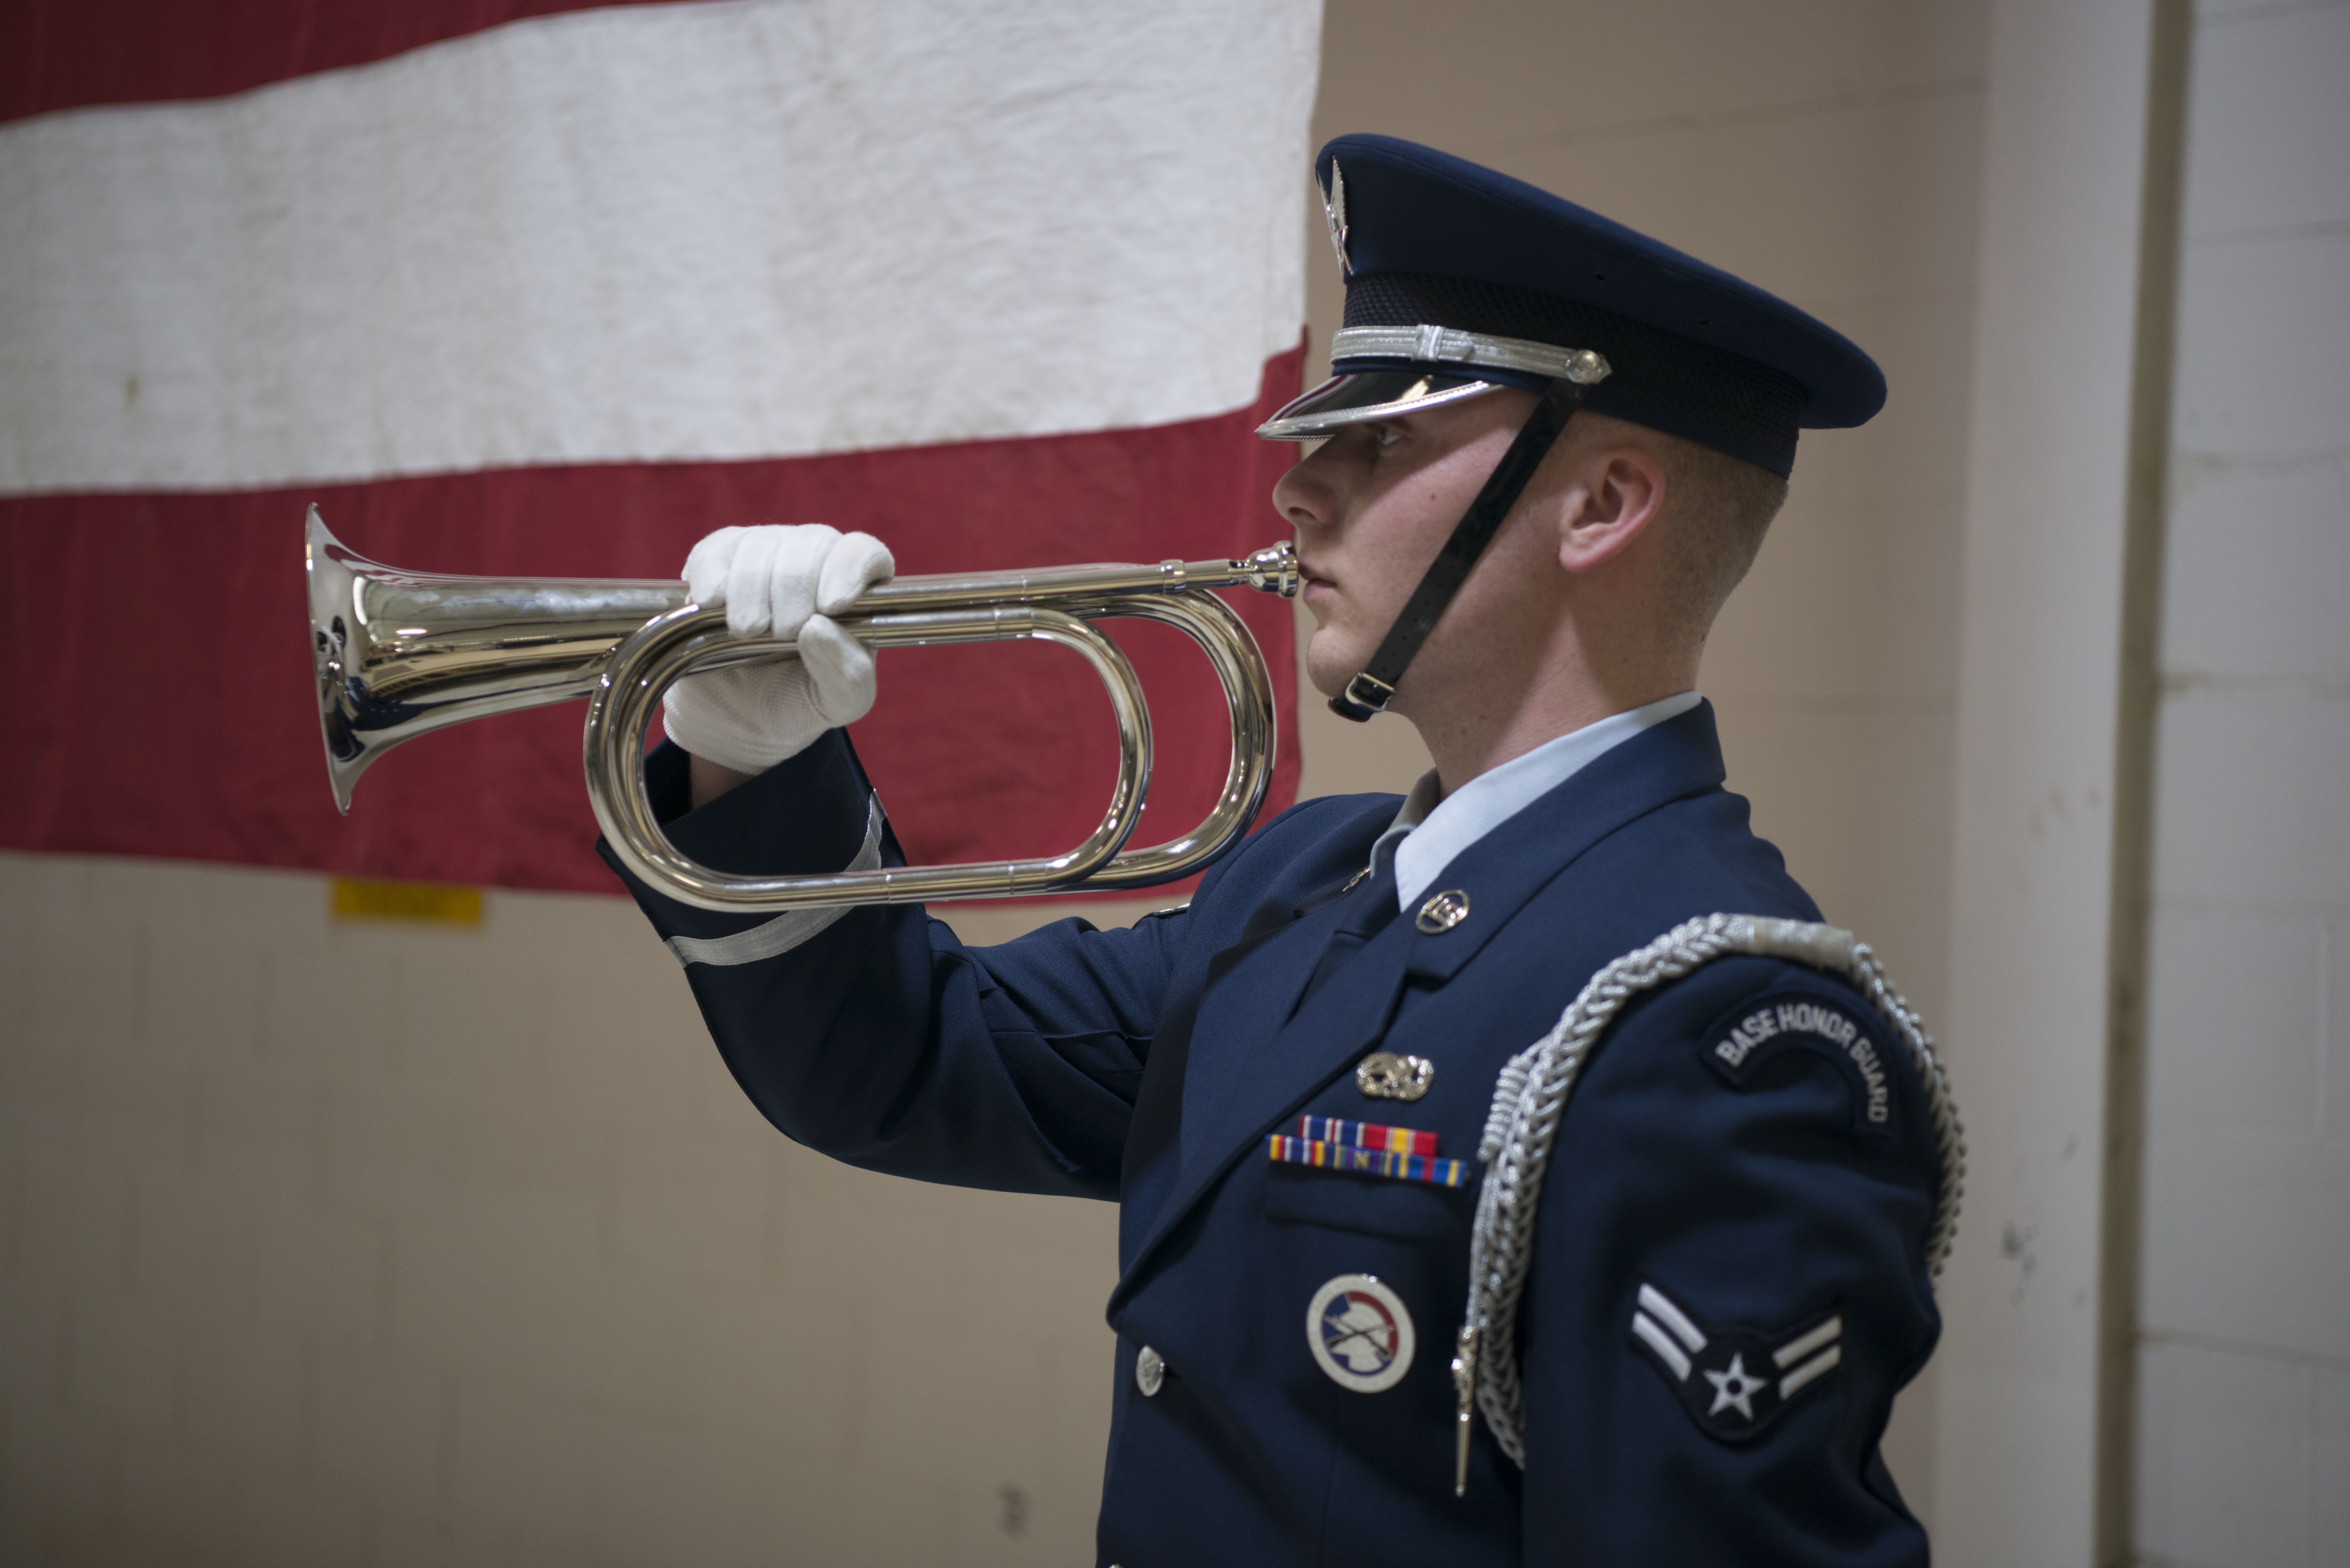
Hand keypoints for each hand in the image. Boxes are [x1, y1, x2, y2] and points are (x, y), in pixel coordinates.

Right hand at [661, 524, 894, 774]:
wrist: (733, 715)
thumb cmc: (796, 701)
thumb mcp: (836, 704)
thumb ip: (848, 674)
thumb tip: (819, 627)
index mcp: (856, 591)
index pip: (863, 553)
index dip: (849, 570)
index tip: (831, 606)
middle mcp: (816, 560)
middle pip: (814, 543)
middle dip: (795, 589)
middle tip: (780, 633)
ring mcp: (766, 552)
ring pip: (761, 544)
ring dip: (751, 590)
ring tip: (745, 631)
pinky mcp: (719, 559)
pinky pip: (716, 550)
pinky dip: (713, 577)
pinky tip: (711, 604)